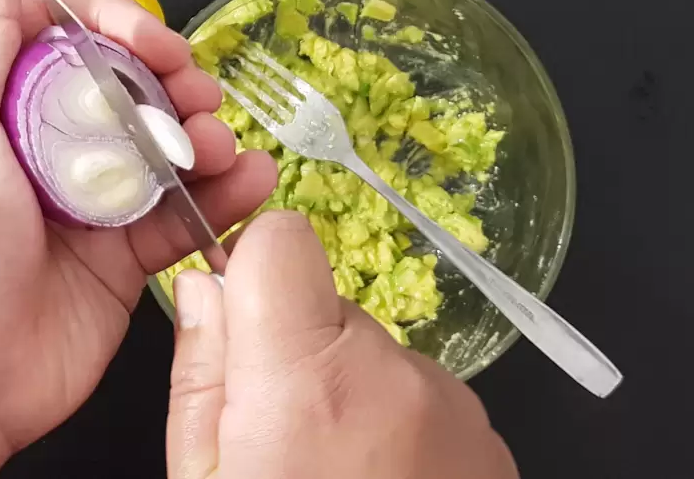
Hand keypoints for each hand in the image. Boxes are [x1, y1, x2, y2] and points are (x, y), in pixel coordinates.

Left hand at [0, 0, 275, 457]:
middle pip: (120, 80)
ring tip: (219, 141)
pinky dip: (223, 191)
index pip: (56, 28)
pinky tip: (250, 179)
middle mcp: (32, 143)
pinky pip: (181, 210)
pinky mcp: (117, 257)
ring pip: (159, 141)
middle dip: (166, 76)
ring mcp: (79, 200)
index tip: (145, 39)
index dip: (109, 21)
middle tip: (190, 90)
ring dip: (202, 132)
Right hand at [167, 210, 518, 478]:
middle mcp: (393, 376)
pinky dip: (399, 436)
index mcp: (306, 376)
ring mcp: (455, 410)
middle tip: (283, 438)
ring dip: (352, 399)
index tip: (240, 322)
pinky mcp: (493, 444)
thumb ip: (201, 373)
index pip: (282, 239)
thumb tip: (203, 290)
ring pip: (378, 360)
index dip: (253, 271)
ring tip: (334, 471)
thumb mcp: (201, 478)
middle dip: (301, 354)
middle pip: (330, 308)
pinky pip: (425, 405)